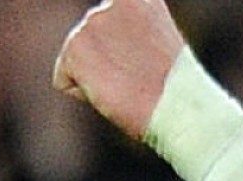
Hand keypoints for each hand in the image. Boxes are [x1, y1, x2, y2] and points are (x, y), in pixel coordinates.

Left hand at [52, 0, 185, 138]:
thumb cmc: (173, 90)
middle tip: (137, 79)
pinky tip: (112, 93)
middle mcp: (111, 1)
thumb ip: (128, 35)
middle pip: (90, 44)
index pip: (108, 29)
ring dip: (97, 80)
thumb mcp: (155, 45)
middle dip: (107, 64)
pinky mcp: (74, 47)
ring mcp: (92, 22)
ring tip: (128, 86)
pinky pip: (64, 82)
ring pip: (77, 63)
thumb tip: (108, 47)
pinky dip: (84, 95)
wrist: (177, 108)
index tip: (140, 65)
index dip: (121, 53)